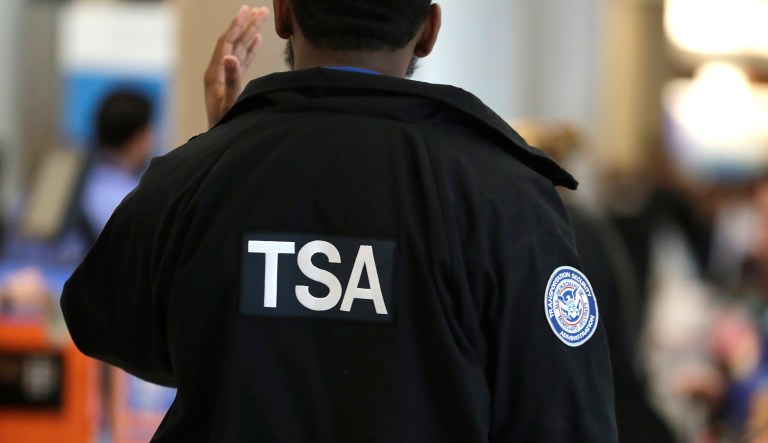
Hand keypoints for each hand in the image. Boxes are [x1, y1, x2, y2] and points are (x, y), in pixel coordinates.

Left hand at [204, 5, 269, 128]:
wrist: (220, 139)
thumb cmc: (225, 124)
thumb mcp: (229, 103)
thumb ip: (232, 80)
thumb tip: (231, 56)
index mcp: (215, 73)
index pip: (226, 43)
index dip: (236, 26)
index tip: (247, 11)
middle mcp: (218, 71)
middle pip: (233, 42)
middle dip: (246, 25)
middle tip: (259, 9)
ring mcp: (225, 76)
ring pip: (239, 50)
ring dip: (250, 34)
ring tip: (261, 18)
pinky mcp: (233, 83)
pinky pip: (243, 61)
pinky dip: (251, 49)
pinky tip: (257, 40)